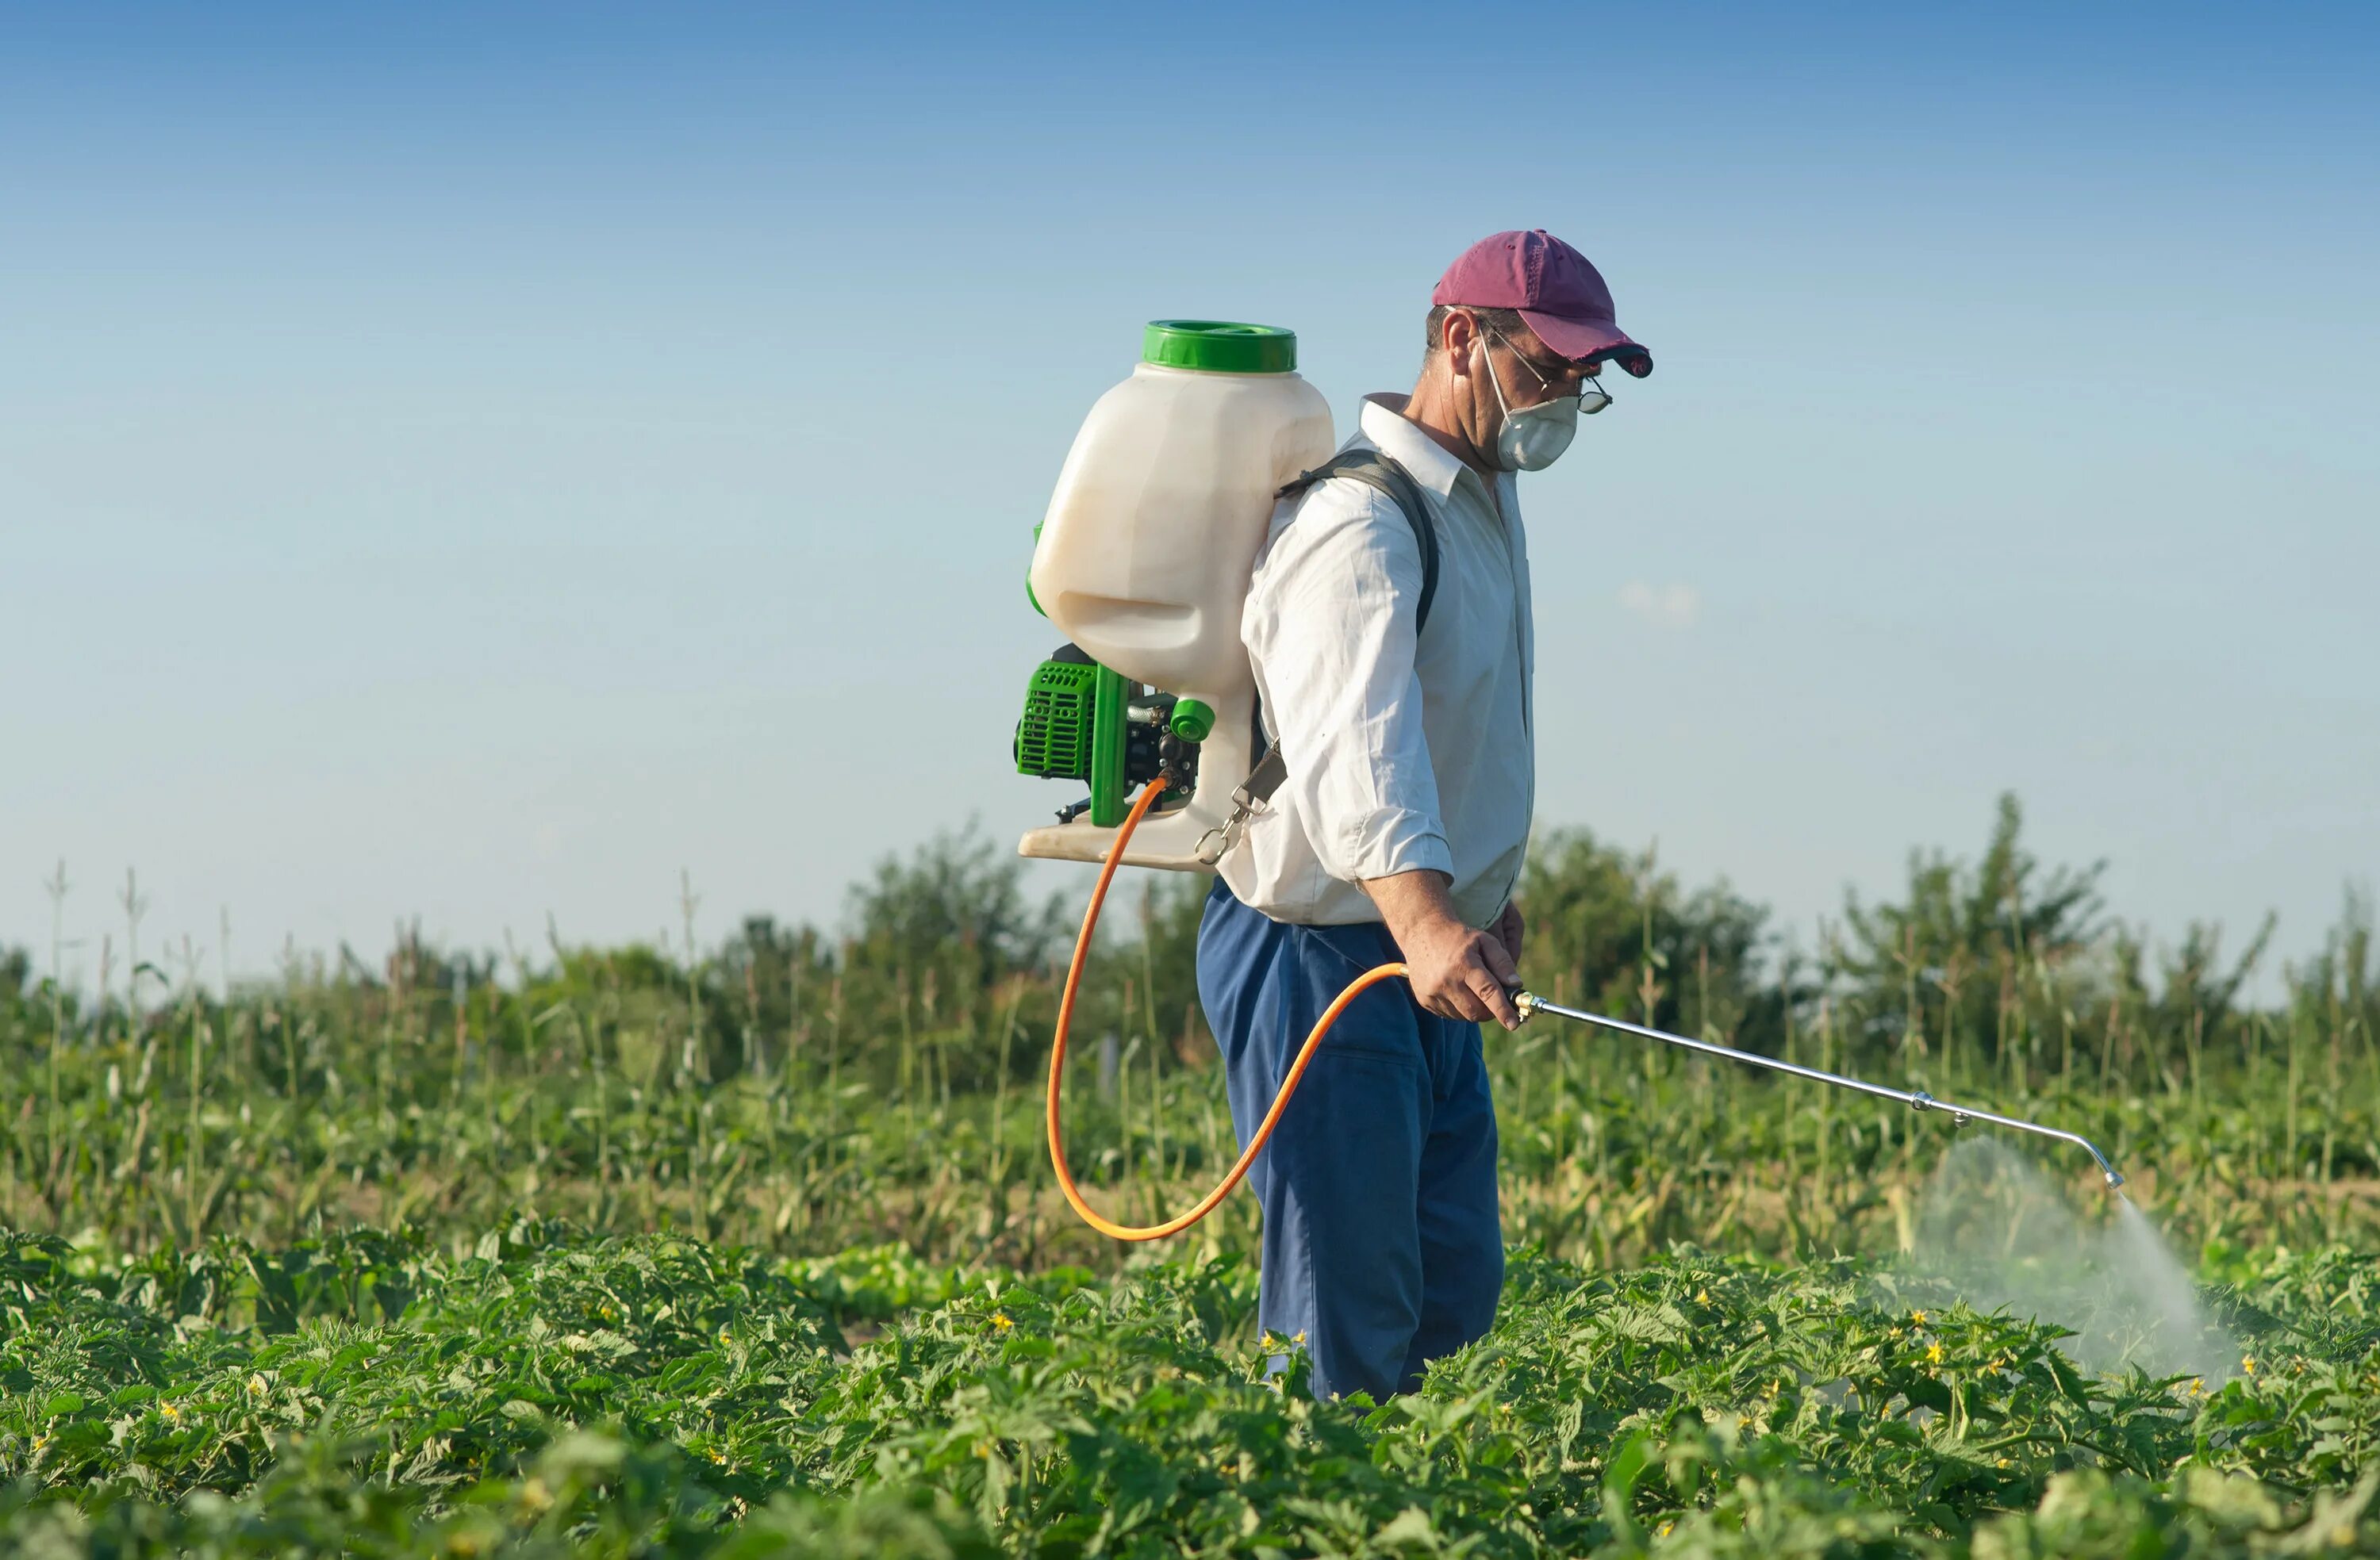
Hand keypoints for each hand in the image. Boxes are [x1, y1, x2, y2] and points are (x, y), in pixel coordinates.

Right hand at [1360, 870, 1522, 1030]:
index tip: (1514, 1023)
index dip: (1503, 1010)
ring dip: (1475, 1009)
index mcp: (1464, 964)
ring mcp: (1432, 993)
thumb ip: (1503, 962)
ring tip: (1471, 988)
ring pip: (1463, 1016)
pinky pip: (1450, 1015)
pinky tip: (1456, 989)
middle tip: (1495, 1000)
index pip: (1487, 992)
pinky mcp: (1424, 1000)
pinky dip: (1459, 1008)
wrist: (1421, 931)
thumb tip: (1516, 985)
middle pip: (1476, 1011)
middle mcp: (1446, 981)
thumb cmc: (1459, 936)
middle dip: (1491, 1011)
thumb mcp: (1485, 941)